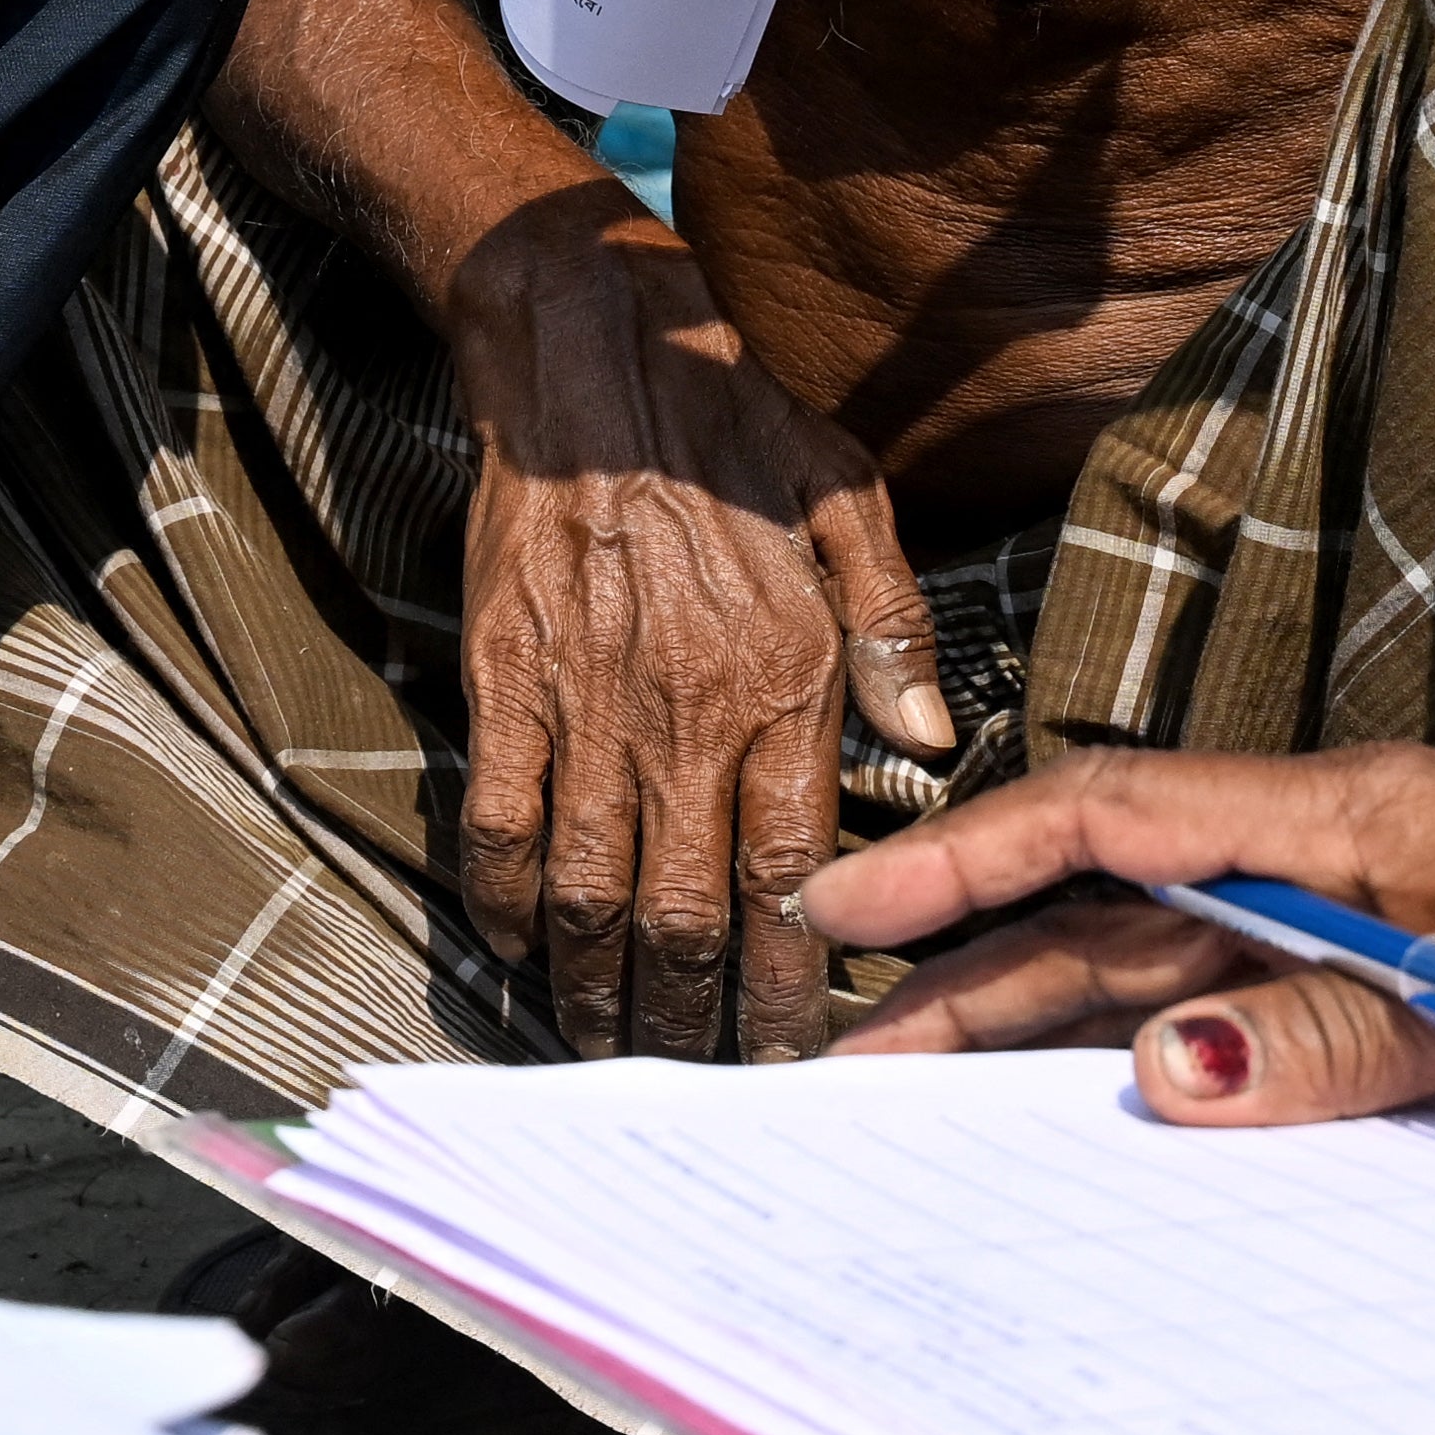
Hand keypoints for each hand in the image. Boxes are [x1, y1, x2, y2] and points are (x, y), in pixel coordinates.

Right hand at [443, 188, 953, 1059]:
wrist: (587, 355)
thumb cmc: (730, 427)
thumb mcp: (849, 501)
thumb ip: (894, 630)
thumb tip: (935, 749)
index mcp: (784, 679)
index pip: (793, 875)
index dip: (790, 981)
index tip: (795, 1052)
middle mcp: (687, 711)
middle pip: (687, 914)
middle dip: (692, 1020)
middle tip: (695, 1079)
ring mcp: (585, 704)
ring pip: (591, 893)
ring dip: (601, 989)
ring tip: (612, 1046)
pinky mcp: (503, 684)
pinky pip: (499, 829)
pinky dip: (507, 908)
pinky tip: (525, 954)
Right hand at [817, 742, 1434, 1122]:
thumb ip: (1344, 1038)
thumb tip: (1165, 1071)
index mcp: (1350, 818)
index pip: (1111, 819)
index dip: (967, 863)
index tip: (847, 911)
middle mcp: (1335, 852)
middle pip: (1107, 905)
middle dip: (964, 972)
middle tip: (838, 1063)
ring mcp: (1364, 909)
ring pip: (1159, 958)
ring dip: (1037, 1018)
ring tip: (916, 1091)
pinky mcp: (1403, 969)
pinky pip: (1242, 1001)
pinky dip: (1153, 1047)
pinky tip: (1092, 1105)